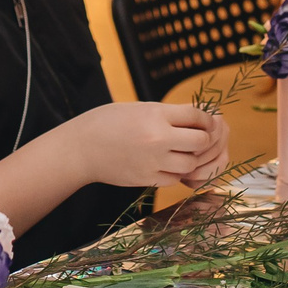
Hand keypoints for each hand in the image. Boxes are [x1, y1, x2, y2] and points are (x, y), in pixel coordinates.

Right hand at [80, 102, 227, 190]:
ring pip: (190, 164)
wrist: (80, 148)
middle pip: (201, 142)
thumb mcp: (139, 108)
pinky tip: (165, 165)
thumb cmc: (107, 122)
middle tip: (196, 140)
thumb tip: (197, 118)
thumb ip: (167, 114)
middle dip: (203, 140)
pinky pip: (174, 179)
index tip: (205, 122)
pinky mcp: (146, 179)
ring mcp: (152, 161)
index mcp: (156, 115)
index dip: (207, 119)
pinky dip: (175, 173)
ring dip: (190, 159)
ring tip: (180, 154)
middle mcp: (157, 138)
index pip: (198, 116)